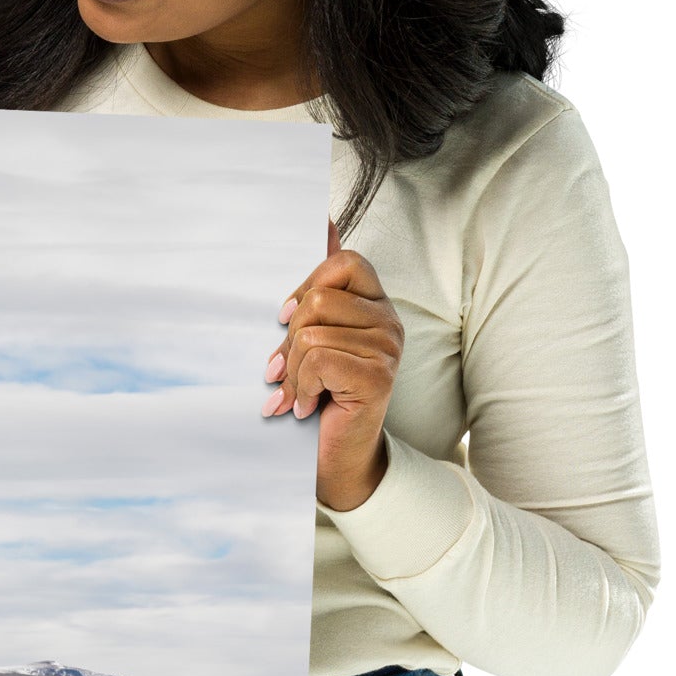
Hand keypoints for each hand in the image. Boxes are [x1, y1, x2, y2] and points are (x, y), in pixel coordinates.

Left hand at [262, 219, 403, 510]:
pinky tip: (306, 406)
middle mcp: (389, 322)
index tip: (286, 322)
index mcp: (375, 305)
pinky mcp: (378, 376)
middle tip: (287, 371)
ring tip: (298, 393)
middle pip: (320, 299)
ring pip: (312, 332)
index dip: (306, 287)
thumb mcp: (308, 340)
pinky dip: (300, 387)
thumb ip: (313, 294)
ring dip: (293, 370)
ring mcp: (388, 348)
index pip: (344, 261)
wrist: (336, 457)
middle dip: (290, 339)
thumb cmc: (319, 395)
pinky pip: (318, 359)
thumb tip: (324, 218)